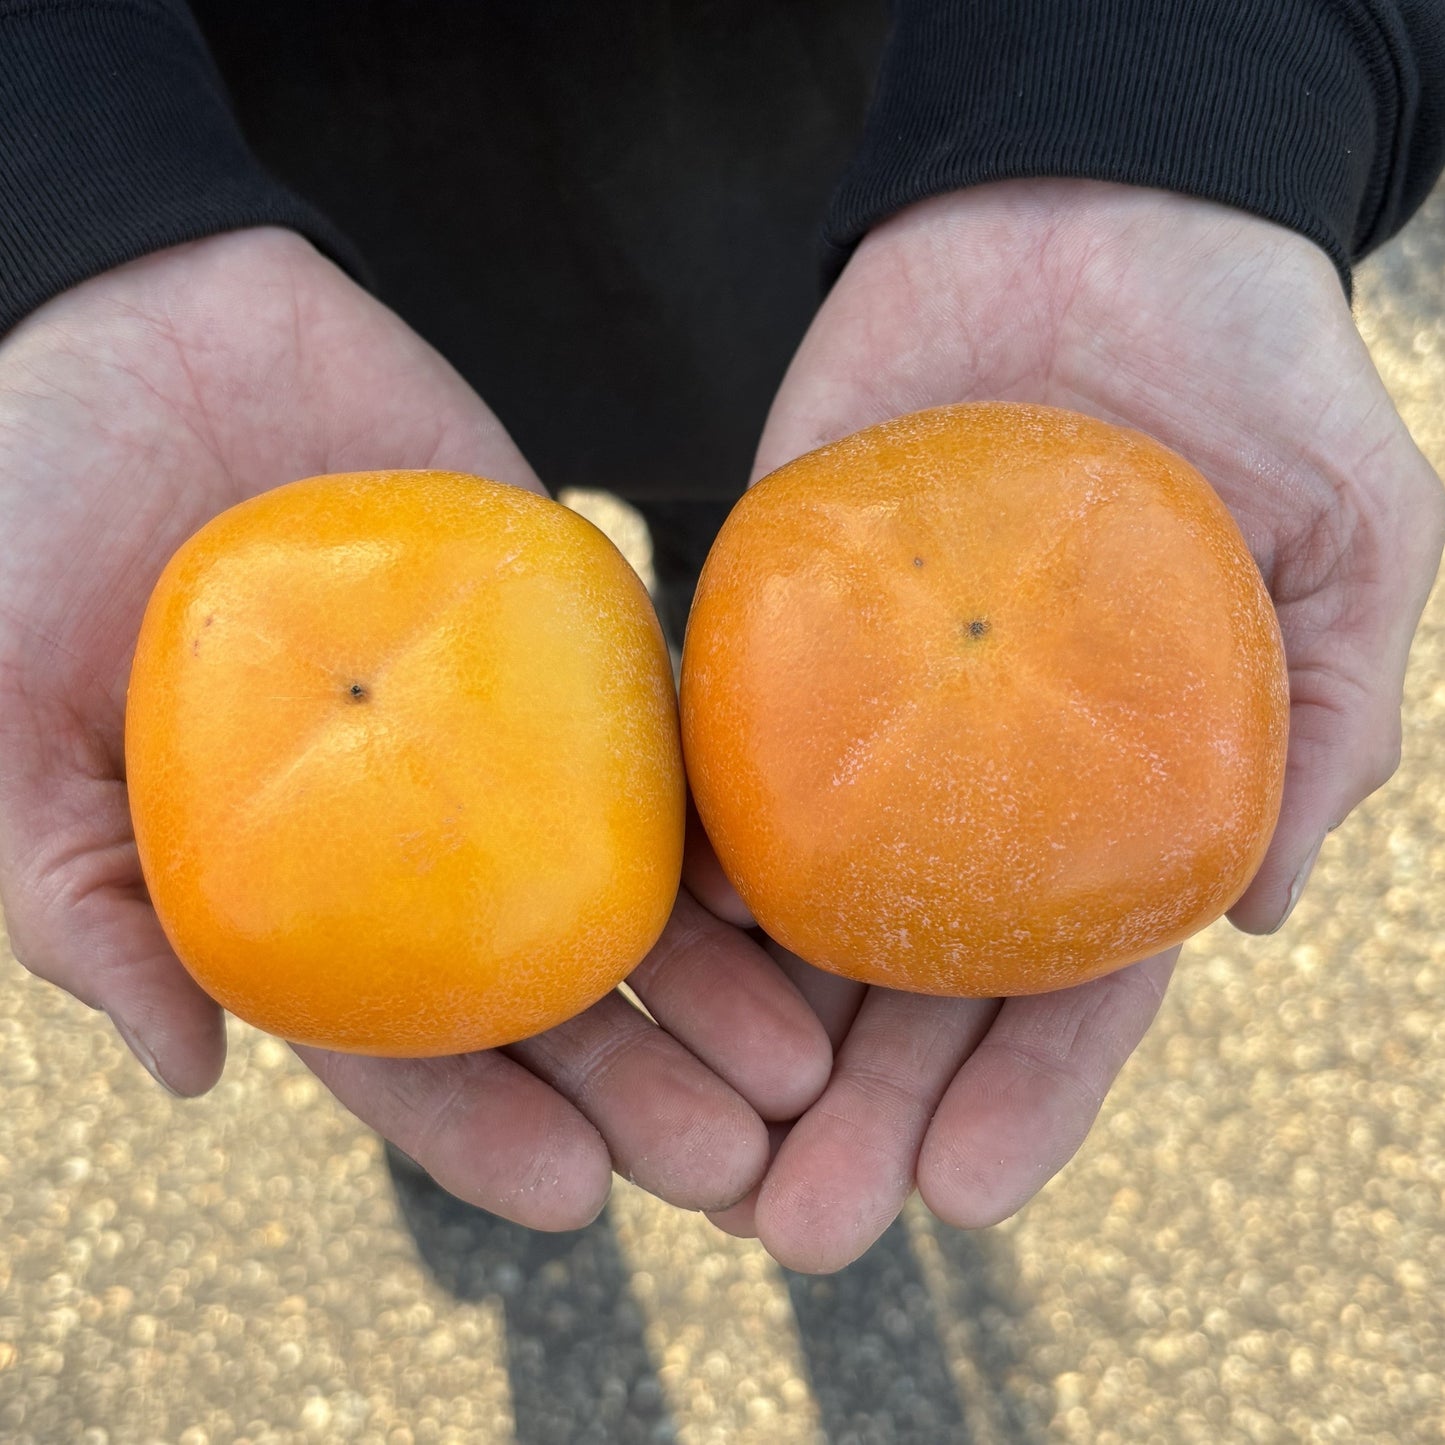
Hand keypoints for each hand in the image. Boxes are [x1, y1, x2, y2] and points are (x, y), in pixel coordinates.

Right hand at [0, 228, 829, 1227]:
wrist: (146, 319)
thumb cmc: (31, 507)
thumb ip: (73, 894)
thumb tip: (192, 1075)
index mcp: (294, 875)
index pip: (394, 1041)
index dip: (480, 1129)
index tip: (575, 1200)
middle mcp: (416, 820)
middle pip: (542, 985)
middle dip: (638, 1080)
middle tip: (738, 1159)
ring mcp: (503, 722)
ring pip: (623, 879)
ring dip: (716, 979)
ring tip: (805, 1062)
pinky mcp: (564, 618)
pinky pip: (657, 725)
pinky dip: (722, 805)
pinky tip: (793, 883)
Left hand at [689, 180, 1444, 1269]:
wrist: (1095, 222)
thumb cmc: (1251, 379)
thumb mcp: (1347, 542)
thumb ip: (1319, 721)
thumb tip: (1262, 911)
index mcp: (1105, 788)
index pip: (1071, 975)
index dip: (1027, 1092)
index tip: (969, 1197)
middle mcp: (969, 773)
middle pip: (910, 975)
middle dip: (861, 1110)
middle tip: (795, 1235)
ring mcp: (862, 701)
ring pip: (798, 892)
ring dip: (747, 1025)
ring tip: (697, 1147)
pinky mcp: (768, 613)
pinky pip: (713, 737)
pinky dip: (682, 836)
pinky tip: (647, 938)